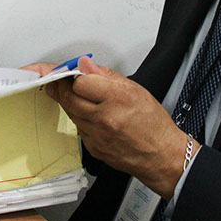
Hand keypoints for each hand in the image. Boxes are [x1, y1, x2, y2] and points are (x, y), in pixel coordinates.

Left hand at [41, 56, 186, 198]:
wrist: (161, 155)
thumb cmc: (153, 123)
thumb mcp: (135, 89)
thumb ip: (106, 75)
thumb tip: (85, 64)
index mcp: (117, 99)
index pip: (80, 82)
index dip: (73, 75)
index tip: (70, 71)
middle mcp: (105, 119)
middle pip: (68, 98)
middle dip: (60, 86)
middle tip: (59, 79)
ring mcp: (97, 136)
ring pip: (70, 113)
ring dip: (68, 101)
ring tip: (72, 92)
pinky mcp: (93, 148)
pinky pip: (78, 129)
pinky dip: (78, 118)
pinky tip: (86, 113)